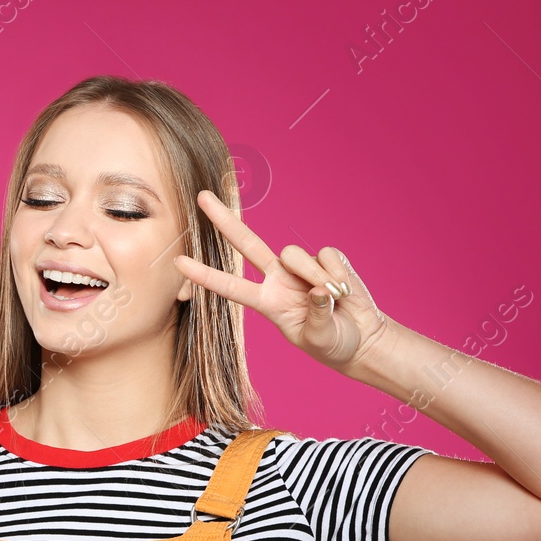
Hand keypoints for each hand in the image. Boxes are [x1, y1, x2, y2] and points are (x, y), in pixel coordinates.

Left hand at [171, 190, 394, 373]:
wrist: (362, 338)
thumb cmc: (333, 344)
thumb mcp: (319, 339)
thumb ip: (317, 317)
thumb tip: (319, 290)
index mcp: (267, 302)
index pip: (230, 286)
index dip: (204, 275)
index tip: (178, 262)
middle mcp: (278, 279)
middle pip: (246, 243)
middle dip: (224, 219)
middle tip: (201, 196)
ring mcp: (300, 267)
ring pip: (294, 253)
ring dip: (316, 277)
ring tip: (334, 299)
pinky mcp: (326, 258)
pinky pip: (327, 256)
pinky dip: (338, 274)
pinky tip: (345, 290)